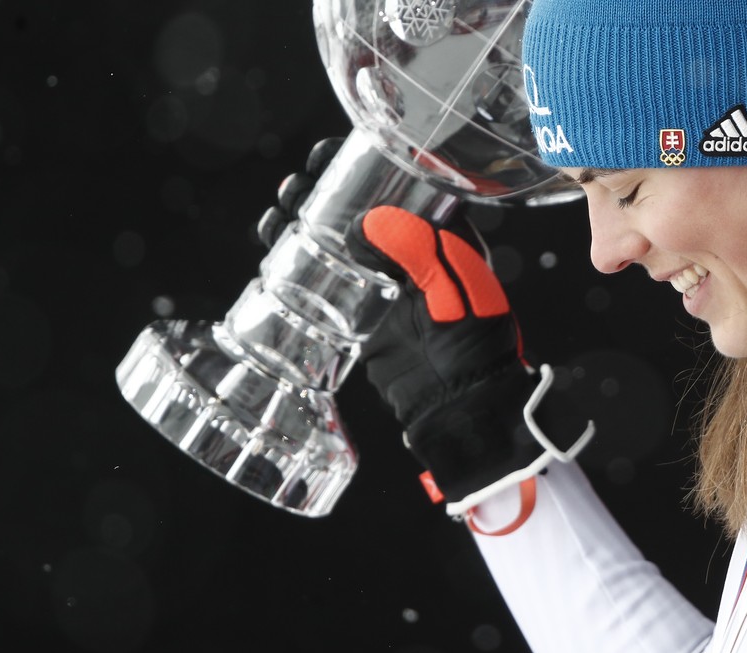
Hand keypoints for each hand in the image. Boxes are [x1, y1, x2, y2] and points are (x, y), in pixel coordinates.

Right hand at [256, 139, 591, 516]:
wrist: (460, 403)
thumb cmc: (472, 344)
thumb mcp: (454, 289)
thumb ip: (418, 252)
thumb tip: (367, 219)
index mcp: (443, 235)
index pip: (400, 183)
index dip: (364, 164)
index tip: (332, 154)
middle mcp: (409, 250)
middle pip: (358, 204)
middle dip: (323, 188)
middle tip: (298, 184)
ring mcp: (381, 277)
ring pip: (334, 235)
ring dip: (302, 216)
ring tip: (281, 207)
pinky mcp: (358, 306)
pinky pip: (323, 272)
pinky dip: (294, 253)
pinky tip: (274, 239)